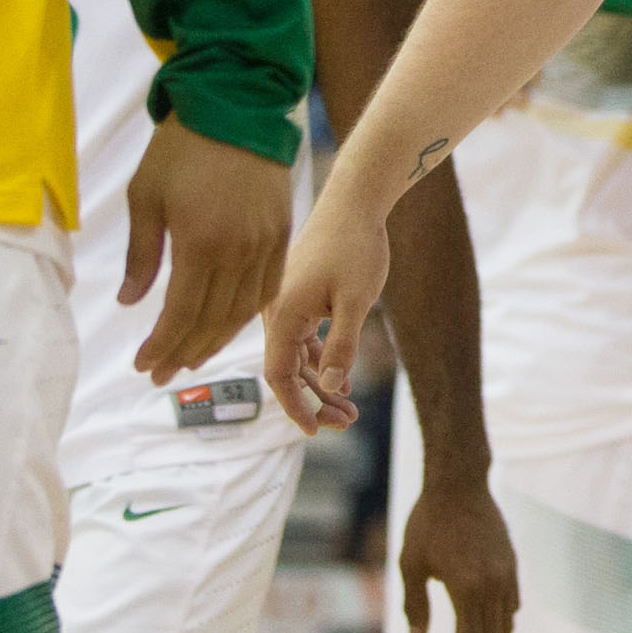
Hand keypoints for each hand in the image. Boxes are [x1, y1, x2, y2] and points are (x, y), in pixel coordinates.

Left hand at [123, 118, 294, 379]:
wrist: (238, 104)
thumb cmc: (182, 148)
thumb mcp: (146, 198)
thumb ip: (141, 256)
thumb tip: (131, 302)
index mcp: (201, 243)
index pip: (181, 313)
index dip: (161, 345)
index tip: (143, 365)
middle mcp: (239, 250)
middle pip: (213, 319)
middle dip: (184, 351)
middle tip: (161, 373)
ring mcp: (266, 242)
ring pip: (243, 309)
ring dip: (217, 338)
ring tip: (192, 356)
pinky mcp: (282, 230)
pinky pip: (268, 286)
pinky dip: (248, 312)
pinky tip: (230, 323)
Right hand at [264, 180, 397, 432]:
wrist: (355, 201)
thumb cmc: (357, 246)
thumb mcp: (356, 300)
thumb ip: (341, 345)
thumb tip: (330, 387)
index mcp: (281, 314)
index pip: (279, 375)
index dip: (294, 407)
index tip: (314, 432)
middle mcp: (274, 311)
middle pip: (287, 370)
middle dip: (314, 400)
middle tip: (345, 423)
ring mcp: (285, 302)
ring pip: (296, 355)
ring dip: (320, 381)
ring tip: (349, 408)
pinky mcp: (298, 294)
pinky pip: (302, 337)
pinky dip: (320, 358)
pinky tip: (341, 377)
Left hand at [397, 467, 521, 632]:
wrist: (459, 484)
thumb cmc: (428, 523)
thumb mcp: (411, 565)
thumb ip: (415, 607)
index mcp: (465, 587)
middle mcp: (491, 583)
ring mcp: (506, 572)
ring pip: (505, 623)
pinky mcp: (512, 562)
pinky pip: (513, 603)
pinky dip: (503, 622)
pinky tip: (490, 626)